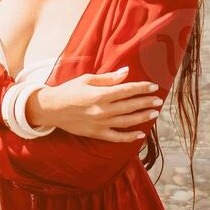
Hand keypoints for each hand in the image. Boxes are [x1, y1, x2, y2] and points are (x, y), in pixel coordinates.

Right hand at [35, 68, 162, 142]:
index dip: (142, 88)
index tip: (153, 86)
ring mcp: (100, 124)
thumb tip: (126, 72)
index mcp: (100, 94)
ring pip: (127, 121)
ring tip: (154, 113)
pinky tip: (140, 134)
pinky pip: (117, 137)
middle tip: (158, 100)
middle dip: (146, 102)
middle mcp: (102, 110)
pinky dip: (129, 137)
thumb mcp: (87, 79)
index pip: (127, 90)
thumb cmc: (69, 91)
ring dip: (142, 117)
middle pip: (130, 106)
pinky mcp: (96, 133)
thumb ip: (108, 78)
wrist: (51, 109)